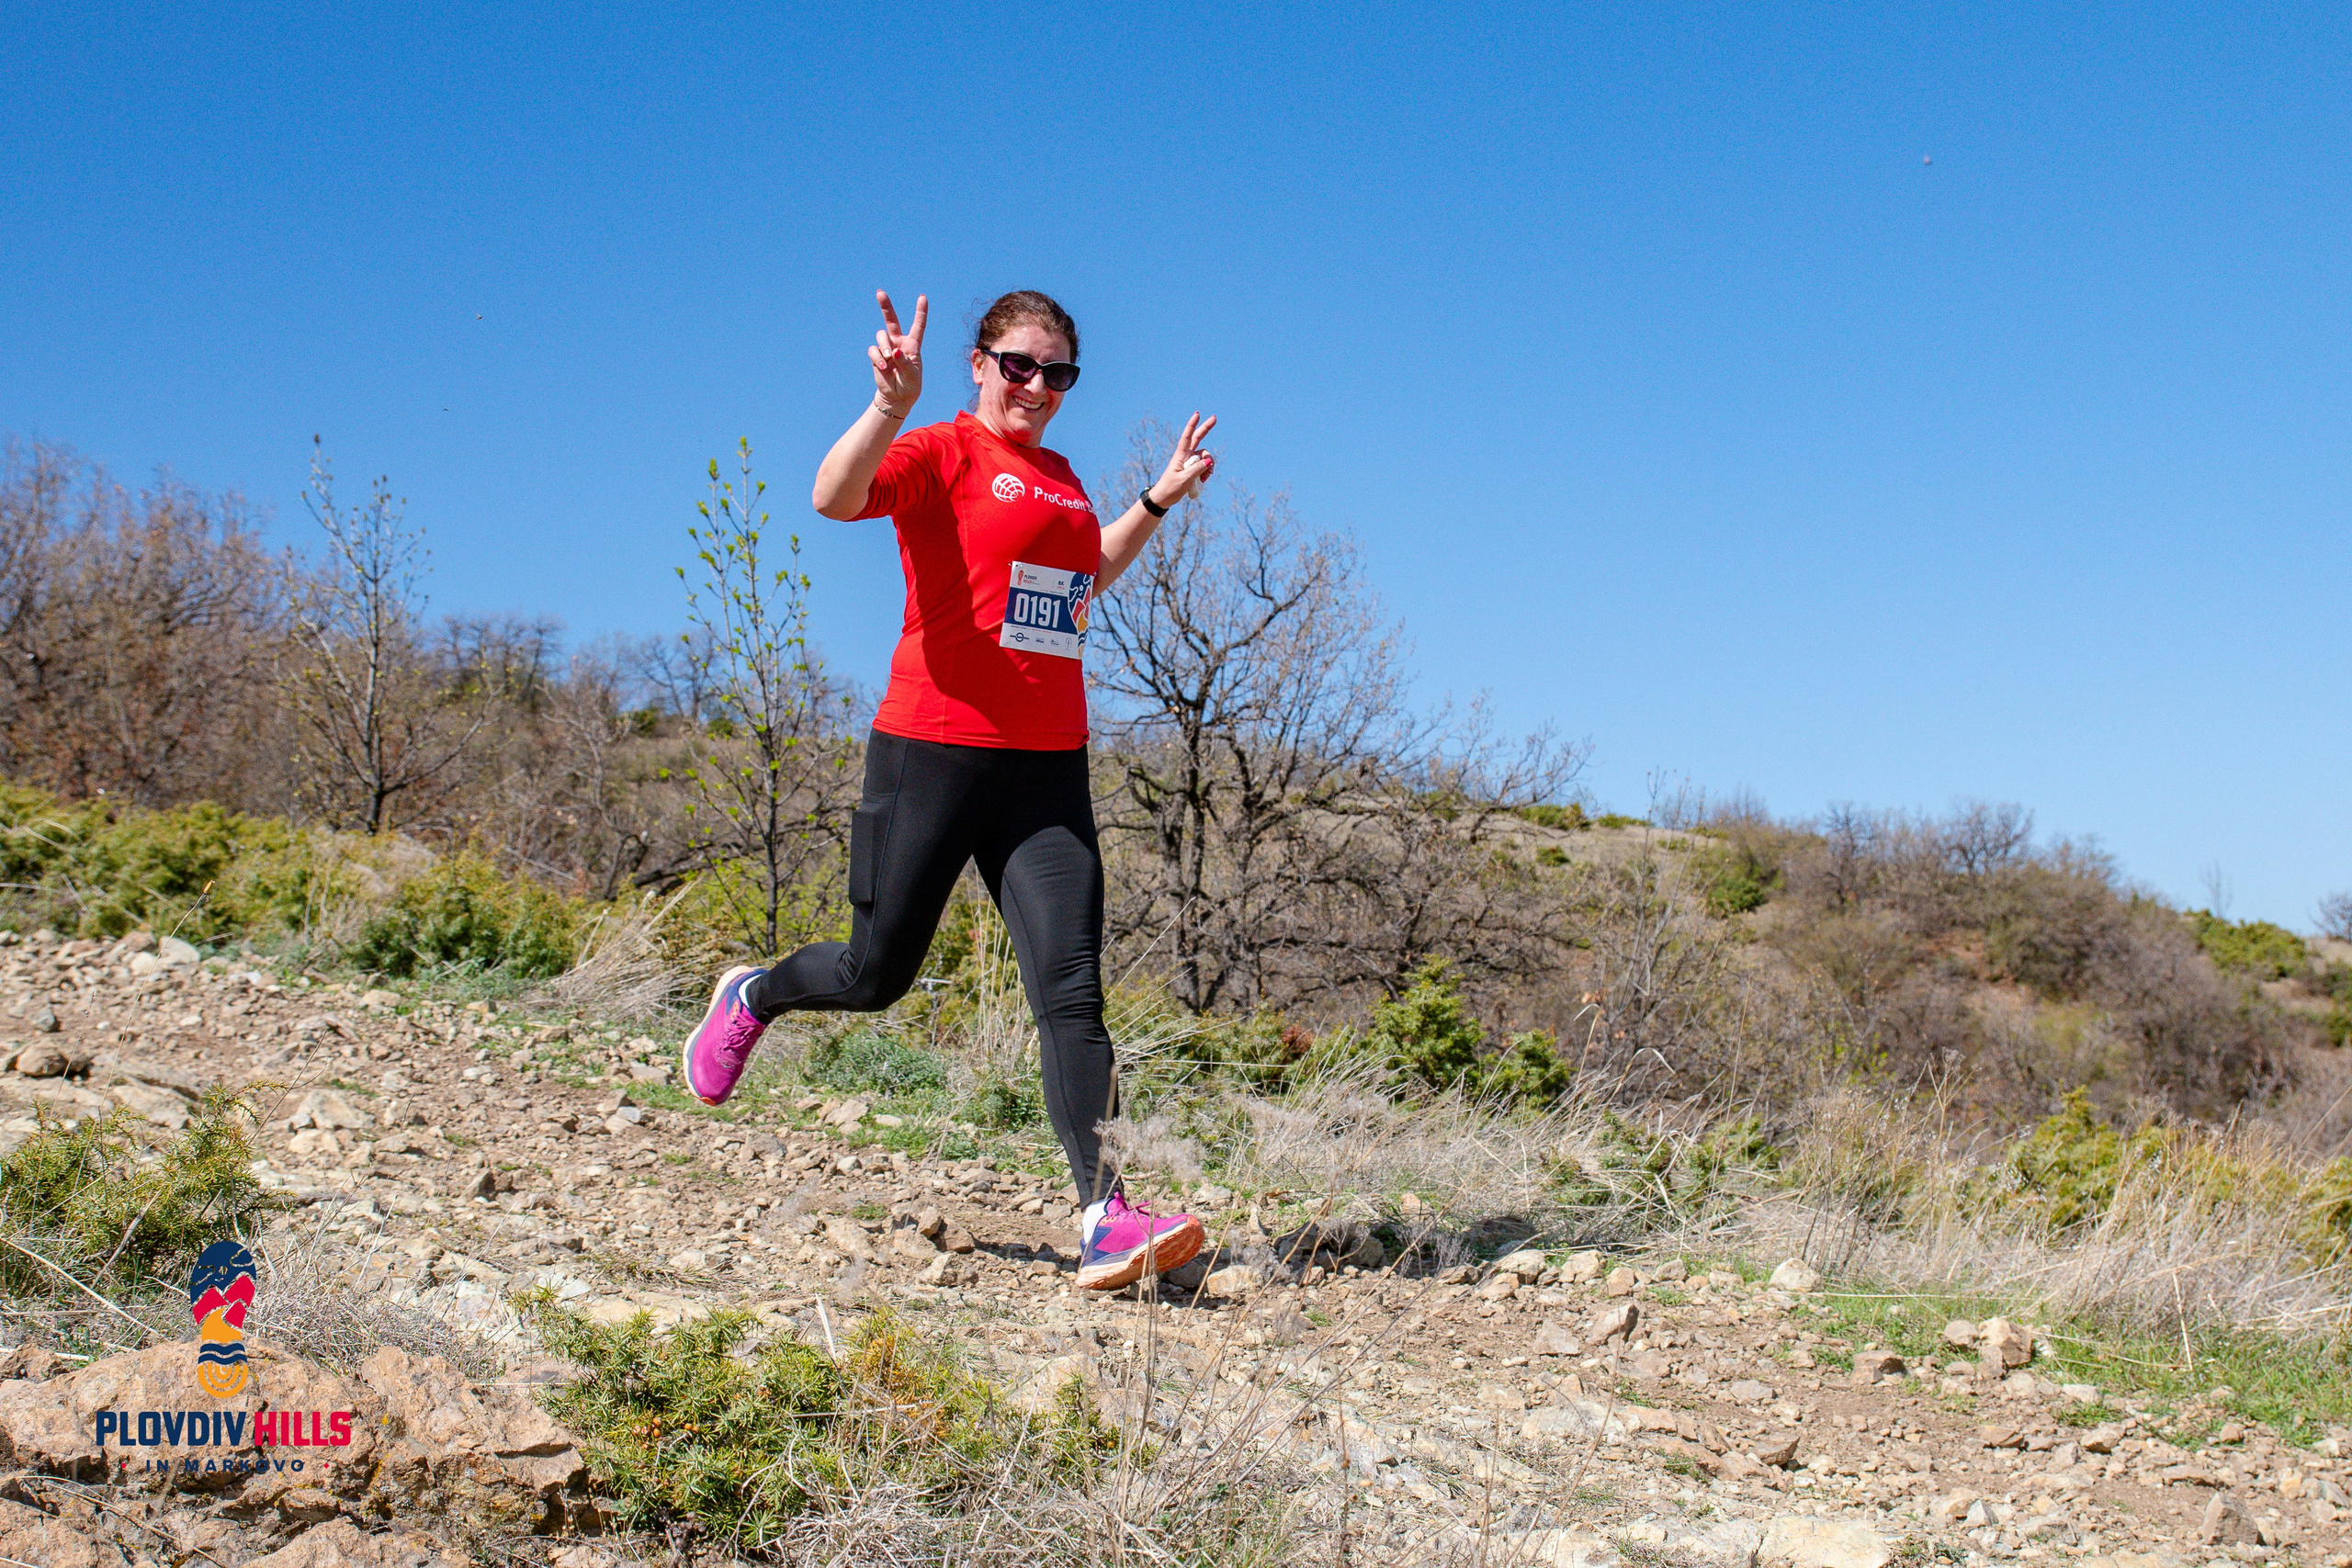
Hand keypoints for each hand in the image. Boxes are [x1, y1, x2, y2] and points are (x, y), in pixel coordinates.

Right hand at [868, 290, 925, 415]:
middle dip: (885, 306)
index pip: (918, 325)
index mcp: (913, 345)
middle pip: (891, 320)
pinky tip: (884, 368)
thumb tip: (893, 352)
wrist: (897, 397)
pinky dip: (878, 358)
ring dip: (884, 346)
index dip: (920, 312)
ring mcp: (886, 348)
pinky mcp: (876, 356)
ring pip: (881, 336)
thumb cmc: (910, 385)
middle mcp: (899, 343)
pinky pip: (873, 350)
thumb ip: (905, 362)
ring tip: (888, 359)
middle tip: (879, 292)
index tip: (922, 297)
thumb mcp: (912, 375)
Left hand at [1147, 412, 1218, 506]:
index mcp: (1181, 455)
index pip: (1187, 437)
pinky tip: (1204, 480)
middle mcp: (1186, 455)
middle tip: (1215, 418)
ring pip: (1205, 456)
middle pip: (1198, 438)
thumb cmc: (1171, 488)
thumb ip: (1198, 469)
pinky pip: (1204, 466)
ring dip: (1209, 465)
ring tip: (1205, 478)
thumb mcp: (1185, 479)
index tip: (1197, 414)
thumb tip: (1209, 461)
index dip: (1192, 425)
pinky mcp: (1193, 469)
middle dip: (1206, 428)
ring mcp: (1190, 462)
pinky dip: (1207, 471)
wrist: (1164, 498)